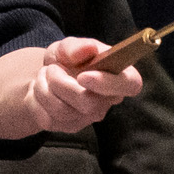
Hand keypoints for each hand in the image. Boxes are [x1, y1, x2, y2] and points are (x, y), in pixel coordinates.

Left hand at [0, 40, 143, 138]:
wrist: (42, 81)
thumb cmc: (63, 62)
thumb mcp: (64, 48)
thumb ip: (76, 46)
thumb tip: (88, 48)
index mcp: (117, 76)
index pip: (131, 83)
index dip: (111, 82)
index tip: (85, 75)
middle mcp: (108, 100)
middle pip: (95, 101)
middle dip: (67, 85)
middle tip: (52, 72)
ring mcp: (89, 116)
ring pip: (70, 108)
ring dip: (50, 89)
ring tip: (46, 77)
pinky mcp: (70, 126)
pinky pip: (55, 115)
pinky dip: (43, 99)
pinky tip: (42, 91)